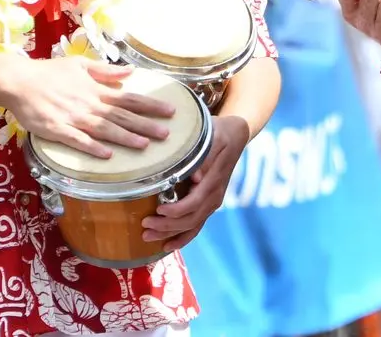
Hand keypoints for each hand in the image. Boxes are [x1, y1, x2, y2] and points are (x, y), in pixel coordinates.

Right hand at [0, 57, 175, 158]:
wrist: (19, 81)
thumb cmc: (49, 72)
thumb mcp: (80, 64)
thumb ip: (106, 70)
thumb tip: (130, 72)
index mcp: (96, 90)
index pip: (129, 99)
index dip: (150, 106)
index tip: (170, 111)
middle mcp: (89, 104)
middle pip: (122, 117)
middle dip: (145, 125)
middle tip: (166, 134)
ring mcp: (73, 118)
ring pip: (104, 129)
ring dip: (125, 137)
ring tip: (144, 145)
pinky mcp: (57, 130)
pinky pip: (78, 141)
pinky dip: (92, 147)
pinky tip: (107, 155)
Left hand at [142, 114, 249, 249]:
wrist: (235, 135)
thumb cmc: (219, 133)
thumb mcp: (212, 138)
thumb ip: (204, 157)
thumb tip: (195, 178)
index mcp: (214, 181)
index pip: (195, 203)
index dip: (176, 211)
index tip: (158, 209)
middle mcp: (214, 196)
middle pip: (190, 219)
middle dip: (167, 226)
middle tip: (144, 226)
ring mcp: (212, 202)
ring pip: (192, 226)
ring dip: (170, 235)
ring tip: (148, 237)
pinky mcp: (208, 204)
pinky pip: (196, 226)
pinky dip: (182, 238)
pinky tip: (167, 246)